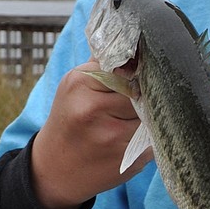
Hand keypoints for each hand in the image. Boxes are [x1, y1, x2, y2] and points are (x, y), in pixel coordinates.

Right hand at [29, 60, 152, 208]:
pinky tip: (136, 138)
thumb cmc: (71, 119)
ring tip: (136, 118)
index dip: (140, 71)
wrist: (54, 169)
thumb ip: (104, 64)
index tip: (146, 71)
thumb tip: (136, 38)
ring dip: (153, 114)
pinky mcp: (129, 158)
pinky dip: (153, 136)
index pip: (128, 66)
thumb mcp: (76, 85)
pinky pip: (155, 137)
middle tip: (143, 97)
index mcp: (80, 83)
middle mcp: (93, 108)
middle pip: (143, 89)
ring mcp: (112, 136)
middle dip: (148, 93)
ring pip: (153, 113)